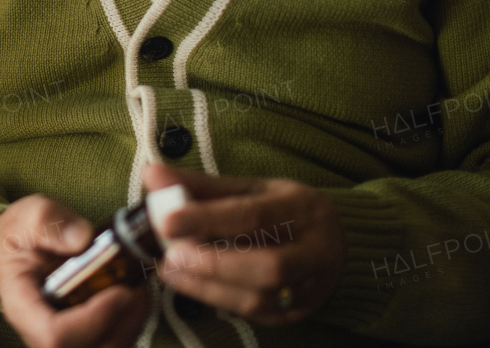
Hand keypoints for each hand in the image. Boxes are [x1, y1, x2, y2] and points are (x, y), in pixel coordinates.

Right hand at [0, 195, 150, 347]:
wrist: (11, 250)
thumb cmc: (16, 238)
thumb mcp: (25, 218)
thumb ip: (48, 222)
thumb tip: (81, 238)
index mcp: (22, 306)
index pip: (54, 335)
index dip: (91, 320)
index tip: (118, 291)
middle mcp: (42, 330)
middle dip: (122, 320)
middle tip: (136, 286)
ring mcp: (66, 336)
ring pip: (106, 346)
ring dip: (132, 321)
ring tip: (138, 285)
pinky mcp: (84, 333)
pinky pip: (114, 339)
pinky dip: (133, 320)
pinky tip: (135, 292)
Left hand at [143, 163, 344, 325]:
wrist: (335, 243)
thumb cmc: (281, 210)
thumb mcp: (249, 188)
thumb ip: (200, 185)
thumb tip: (153, 175)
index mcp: (303, 208)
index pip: (253, 215)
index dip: (207, 218)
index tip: (166, 220)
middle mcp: (315, 251)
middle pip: (267, 266)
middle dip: (213, 263)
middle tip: (170, 255)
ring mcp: (310, 288)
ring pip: (261, 298)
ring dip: (208, 287)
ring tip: (170, 270)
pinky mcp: (296, 313)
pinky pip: (255, 314)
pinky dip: (219, 300)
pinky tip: (191, 285)